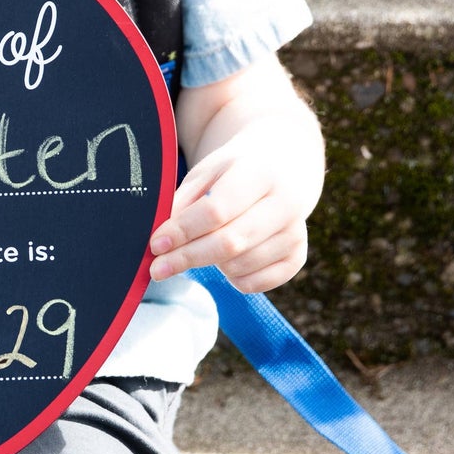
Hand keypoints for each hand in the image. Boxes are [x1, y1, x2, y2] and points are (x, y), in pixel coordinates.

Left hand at [149, 124, 311, 295]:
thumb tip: (160, 241)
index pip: (216, 211)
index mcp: (260, 173)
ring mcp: (295, 232)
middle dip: (187, 258)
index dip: (182, 231)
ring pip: (240, 266)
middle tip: (157, 268)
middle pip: (229, 243)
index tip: (156, 244)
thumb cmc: (234, 172)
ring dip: (210, 264)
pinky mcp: (297, 257)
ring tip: (203, 245)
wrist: (282, 169)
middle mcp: (285, 203)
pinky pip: (255, 284)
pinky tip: (227, 259)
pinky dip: (232, 278)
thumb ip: (183, 203)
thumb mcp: (206, 173)